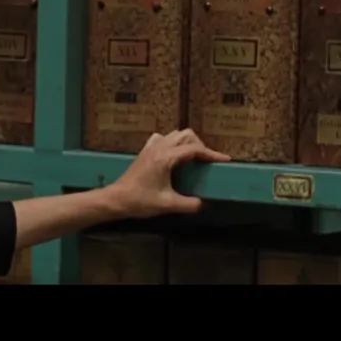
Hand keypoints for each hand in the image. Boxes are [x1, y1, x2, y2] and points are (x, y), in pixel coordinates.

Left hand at [106, 129, 230, 218]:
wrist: (116, 199)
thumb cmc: (140, 201)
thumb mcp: (167, 205)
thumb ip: (188, 204)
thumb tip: (202, 203)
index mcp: (166, 157)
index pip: (194, 149)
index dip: (211, 154)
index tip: (224, 160)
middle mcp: (159, 147)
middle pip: (186, 135)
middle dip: (200, 145)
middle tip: (207, 161)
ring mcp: (151, 147)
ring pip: (175, 135)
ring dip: (187, 142)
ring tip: (194, 158)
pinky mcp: (145, 151)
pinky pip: (162, 138)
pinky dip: (173, 142)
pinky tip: (174, 154)